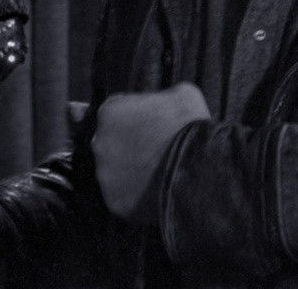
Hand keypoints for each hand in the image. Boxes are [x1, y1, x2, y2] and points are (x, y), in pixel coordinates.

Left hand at [92, 82, 210, 223]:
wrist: (197, 170)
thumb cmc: (189, 126)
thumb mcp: (183, 94)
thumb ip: (164, 96)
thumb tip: (167, 101)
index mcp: (109, 112)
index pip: (116, 113)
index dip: (134, 118)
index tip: (151, 126)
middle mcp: (99, 144)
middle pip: (111, 143)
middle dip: (128, 146)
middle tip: (154, 151)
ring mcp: (105, 175)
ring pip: (115, 172)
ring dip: (130, 172)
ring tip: (157, 174)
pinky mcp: (114, 202)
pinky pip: (123, 197)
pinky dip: (136, 196)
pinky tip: (156, 191)